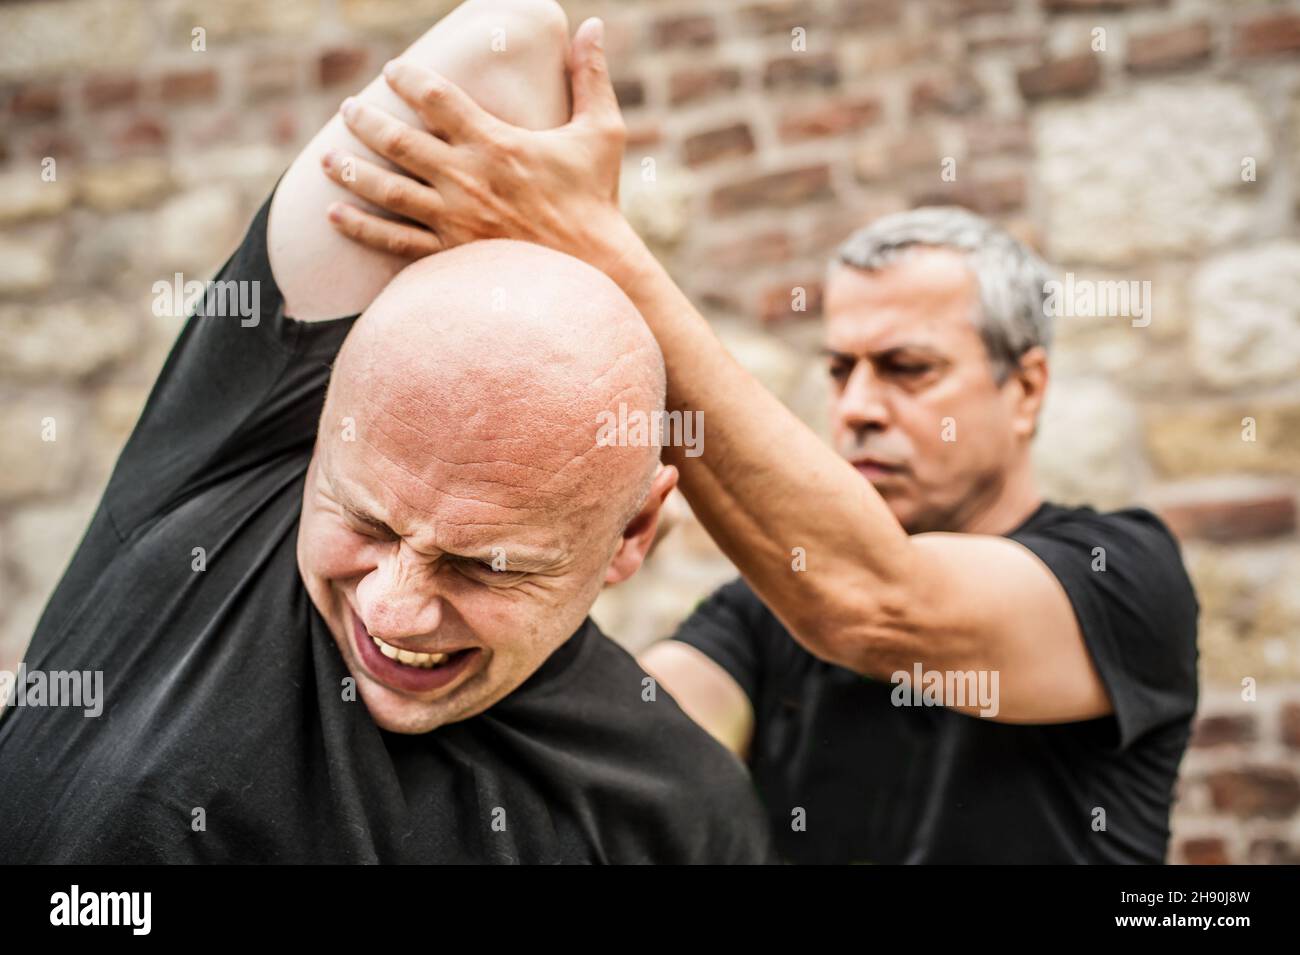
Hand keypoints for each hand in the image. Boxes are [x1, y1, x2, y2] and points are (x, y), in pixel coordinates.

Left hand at [322, 17, 640, 276]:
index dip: (408, 78)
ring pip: (387, 190)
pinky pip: (395, 241)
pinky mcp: (452, 255)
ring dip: (351, 171)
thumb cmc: (598, 200)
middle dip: (366, 121)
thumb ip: (591, 76)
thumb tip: (592, 26)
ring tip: (326, 157)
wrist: (596, 271)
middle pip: (399, 142)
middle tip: (349, 109)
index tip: (393, 70)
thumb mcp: (603, 132)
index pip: (437, 99)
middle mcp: (467, 179)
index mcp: (497, 144)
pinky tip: (335, 214)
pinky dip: (361, 228)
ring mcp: (455, 220)